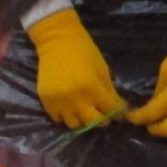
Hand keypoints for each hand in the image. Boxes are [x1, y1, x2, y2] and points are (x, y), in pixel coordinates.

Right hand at [26, 8, 123, 129]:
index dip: (117, 113)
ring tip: (84, 112)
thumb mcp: (102, 70)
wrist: (57, 41)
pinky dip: (65, 116)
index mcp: (92, 87)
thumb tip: (120, 109)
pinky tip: (70, 108)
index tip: (119, 114)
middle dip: (101, 120)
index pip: (110, 110)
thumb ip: (110, 92)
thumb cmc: (85, 52)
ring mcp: (58, 101)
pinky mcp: (46, 100)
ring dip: (82, 120)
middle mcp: (74, 98)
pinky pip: (57, 118)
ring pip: (74, 125)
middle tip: (102, 114)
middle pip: (92, 122)